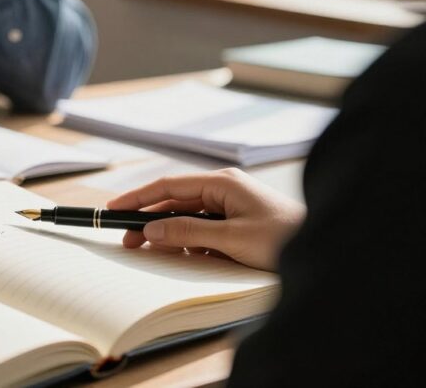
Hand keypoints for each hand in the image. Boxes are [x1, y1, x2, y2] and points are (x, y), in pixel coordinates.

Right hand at [105, 168, 306, 270]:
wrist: (326, 249)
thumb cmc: (285, 239)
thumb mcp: (231, 238)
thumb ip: (188, 232)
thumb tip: (151, 229)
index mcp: (222, 183)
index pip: (168, 186)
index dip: (138, 198)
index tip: (114, 209)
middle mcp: (224, 190)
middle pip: (174, 202)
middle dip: (149, 221)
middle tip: (127, 241)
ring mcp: (231, 206)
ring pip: (187, 218)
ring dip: (169, 234)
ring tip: (150, 250)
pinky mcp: (237, 224)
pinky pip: (202, 230)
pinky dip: (188, 242)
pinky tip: (181, 255)